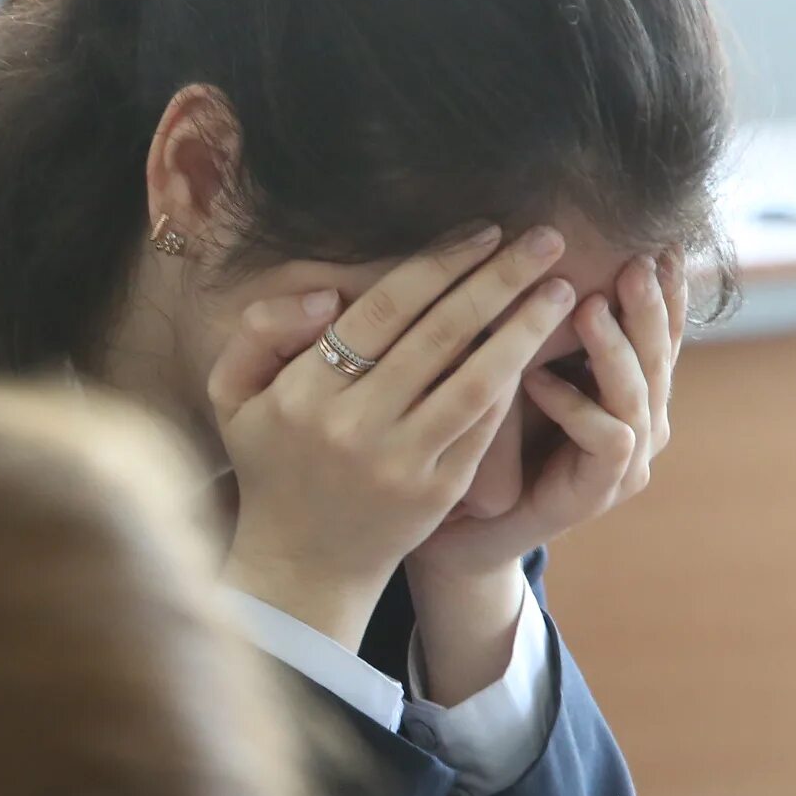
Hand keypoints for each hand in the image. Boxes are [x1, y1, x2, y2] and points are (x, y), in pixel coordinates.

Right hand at [208, 225, 579, 650]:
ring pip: (476, 380)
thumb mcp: (234, 395)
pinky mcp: (437, 493)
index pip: (383, 311)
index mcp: (303, 393)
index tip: (482, 231)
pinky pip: (483, 426)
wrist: (301, 564)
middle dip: (499, 279)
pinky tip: (538, 347)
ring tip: (561, 289)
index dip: (438, 264)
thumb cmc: (271, 463)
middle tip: (545, 239)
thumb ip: (261, 330)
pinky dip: (514, 382)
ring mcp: (401, 463)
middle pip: (441, 334)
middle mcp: (354, 427)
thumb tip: (329, 295)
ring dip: (525, 329)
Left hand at [410, 250, 687, 578]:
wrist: (466, 528)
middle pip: (661, 356)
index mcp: (633, 390)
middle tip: (634, 262)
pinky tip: (537, 380)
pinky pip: (608, 440)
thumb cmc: (493, 440)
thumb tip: (544, 246)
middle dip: (649, 308)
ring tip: (587, 308)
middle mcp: (643, 424)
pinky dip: (573, 406)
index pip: (662, 331)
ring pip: (640, 396)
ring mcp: (626, 463)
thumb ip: (547, 325)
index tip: (659, 241)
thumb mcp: (521, 369)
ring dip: (614, 349)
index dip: (666, 290)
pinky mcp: (598, 493)